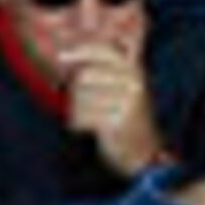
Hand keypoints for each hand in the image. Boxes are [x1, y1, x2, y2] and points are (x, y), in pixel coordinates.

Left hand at [57, 43, 162, 177]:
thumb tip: (68, 53)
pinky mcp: (117, 122)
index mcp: (135, 69)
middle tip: (86, 106)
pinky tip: (89, 128)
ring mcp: (127, 102)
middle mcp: (133, 82)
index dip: (79, 52)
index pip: (102, 50)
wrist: (144, 153)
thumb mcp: (124, 87)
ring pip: (80, 97)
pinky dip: (78, 123)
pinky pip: (82, 115)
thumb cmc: (126, 117)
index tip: (60, 57)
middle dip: (76, 91)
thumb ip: (104, 67)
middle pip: (84, 76)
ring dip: (77, 110)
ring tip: (92, 118)